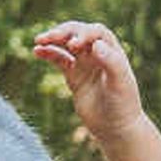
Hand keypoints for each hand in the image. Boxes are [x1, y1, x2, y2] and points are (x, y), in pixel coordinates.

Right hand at [33, 21, 148, 148]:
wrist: (116, 128)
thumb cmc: (123, 105)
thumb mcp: (120, 83)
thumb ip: (111, 62)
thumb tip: (96, 44)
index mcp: (113, 51)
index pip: (96, 32)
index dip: (84, 33)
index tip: (74, 44)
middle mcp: (99, 54)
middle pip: (79, 33)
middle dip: (64, 32)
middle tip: (49, 36)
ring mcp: (85, 64)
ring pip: (67, 45)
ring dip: (54, 40)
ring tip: (39, 40)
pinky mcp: (74, 76)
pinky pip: (59, 59)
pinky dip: (49, 53)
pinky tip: (37, 51)